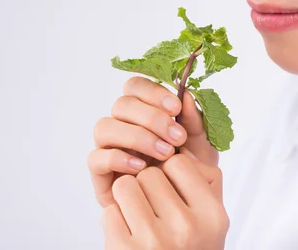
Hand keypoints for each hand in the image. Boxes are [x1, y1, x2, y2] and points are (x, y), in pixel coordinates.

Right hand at [88, 76, 218, 208]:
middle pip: (121, 104)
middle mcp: (122, 126)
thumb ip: (194, 120)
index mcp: (143, 112)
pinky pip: (96, 158)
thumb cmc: (190, 172)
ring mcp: (109, 148)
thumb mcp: (201, 145)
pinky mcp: (101, 175)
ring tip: (165, 153)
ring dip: (137, 136)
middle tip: (177, 137)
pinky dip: (118, 158)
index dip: (152, 92)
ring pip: (104, 126)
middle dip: (151, 117)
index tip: (176, 107)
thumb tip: (186, 95)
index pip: (134, 86)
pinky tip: (142, 168)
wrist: (184, 209)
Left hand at [101, 148, 228, 249]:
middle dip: (146, 183)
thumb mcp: (213, 218)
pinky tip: (129, 234)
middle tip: (153, 205)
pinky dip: (115, 220)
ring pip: (125, 185)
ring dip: (127, 197)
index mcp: (212, 215)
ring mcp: (154, 241)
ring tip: (139, 215)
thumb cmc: (192, 248)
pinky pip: (109, 211)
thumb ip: (204, 179)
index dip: (169, 170)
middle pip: (149, 172)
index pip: (178, 162)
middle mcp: (186, 228)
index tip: (171, 186)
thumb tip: (177, 145)